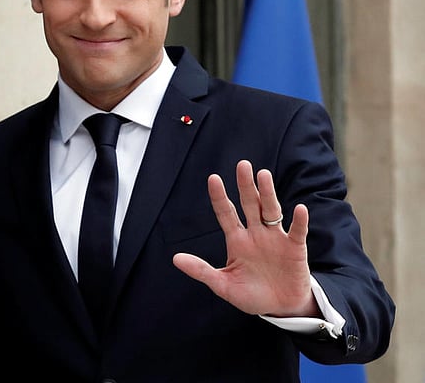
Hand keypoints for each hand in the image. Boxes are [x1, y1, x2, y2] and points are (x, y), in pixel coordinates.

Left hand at [172, 160, 317, 316]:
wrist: (280, 309)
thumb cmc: (251, 295)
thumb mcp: (223, 285)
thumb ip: (201, 271)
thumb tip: (176, 258)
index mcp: (237, 240)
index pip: (226, 213)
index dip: (220, 197)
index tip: (213, 178)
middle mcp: (256, 234)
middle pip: (249, 204)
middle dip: (245, 185)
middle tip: (242, 165)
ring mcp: (276, 239)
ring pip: (271, 211)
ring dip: (268, 194)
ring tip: (263, 175)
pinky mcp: (295, 249)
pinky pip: (297, 232)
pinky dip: (299, 221)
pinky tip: (300, 209)